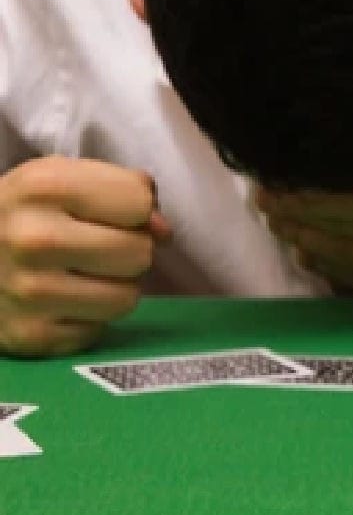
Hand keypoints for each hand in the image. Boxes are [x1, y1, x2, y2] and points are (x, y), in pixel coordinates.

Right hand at [0, 156, 170, 356]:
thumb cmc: (28, 213)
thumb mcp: (67, 179)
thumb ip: (128, 190)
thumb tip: (163, 231)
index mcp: (44, 186)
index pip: (139, 202)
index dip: (135, 209)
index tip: (110, 213)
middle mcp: (33, 238)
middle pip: (140, 253)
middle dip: (129, 250)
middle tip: (96, 248)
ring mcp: (29, 291)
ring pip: (127, 297)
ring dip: (114, 287)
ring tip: (81, 274)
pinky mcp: (30, 335)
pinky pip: (99, 330)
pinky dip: (88, 318)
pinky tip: (61, 301)